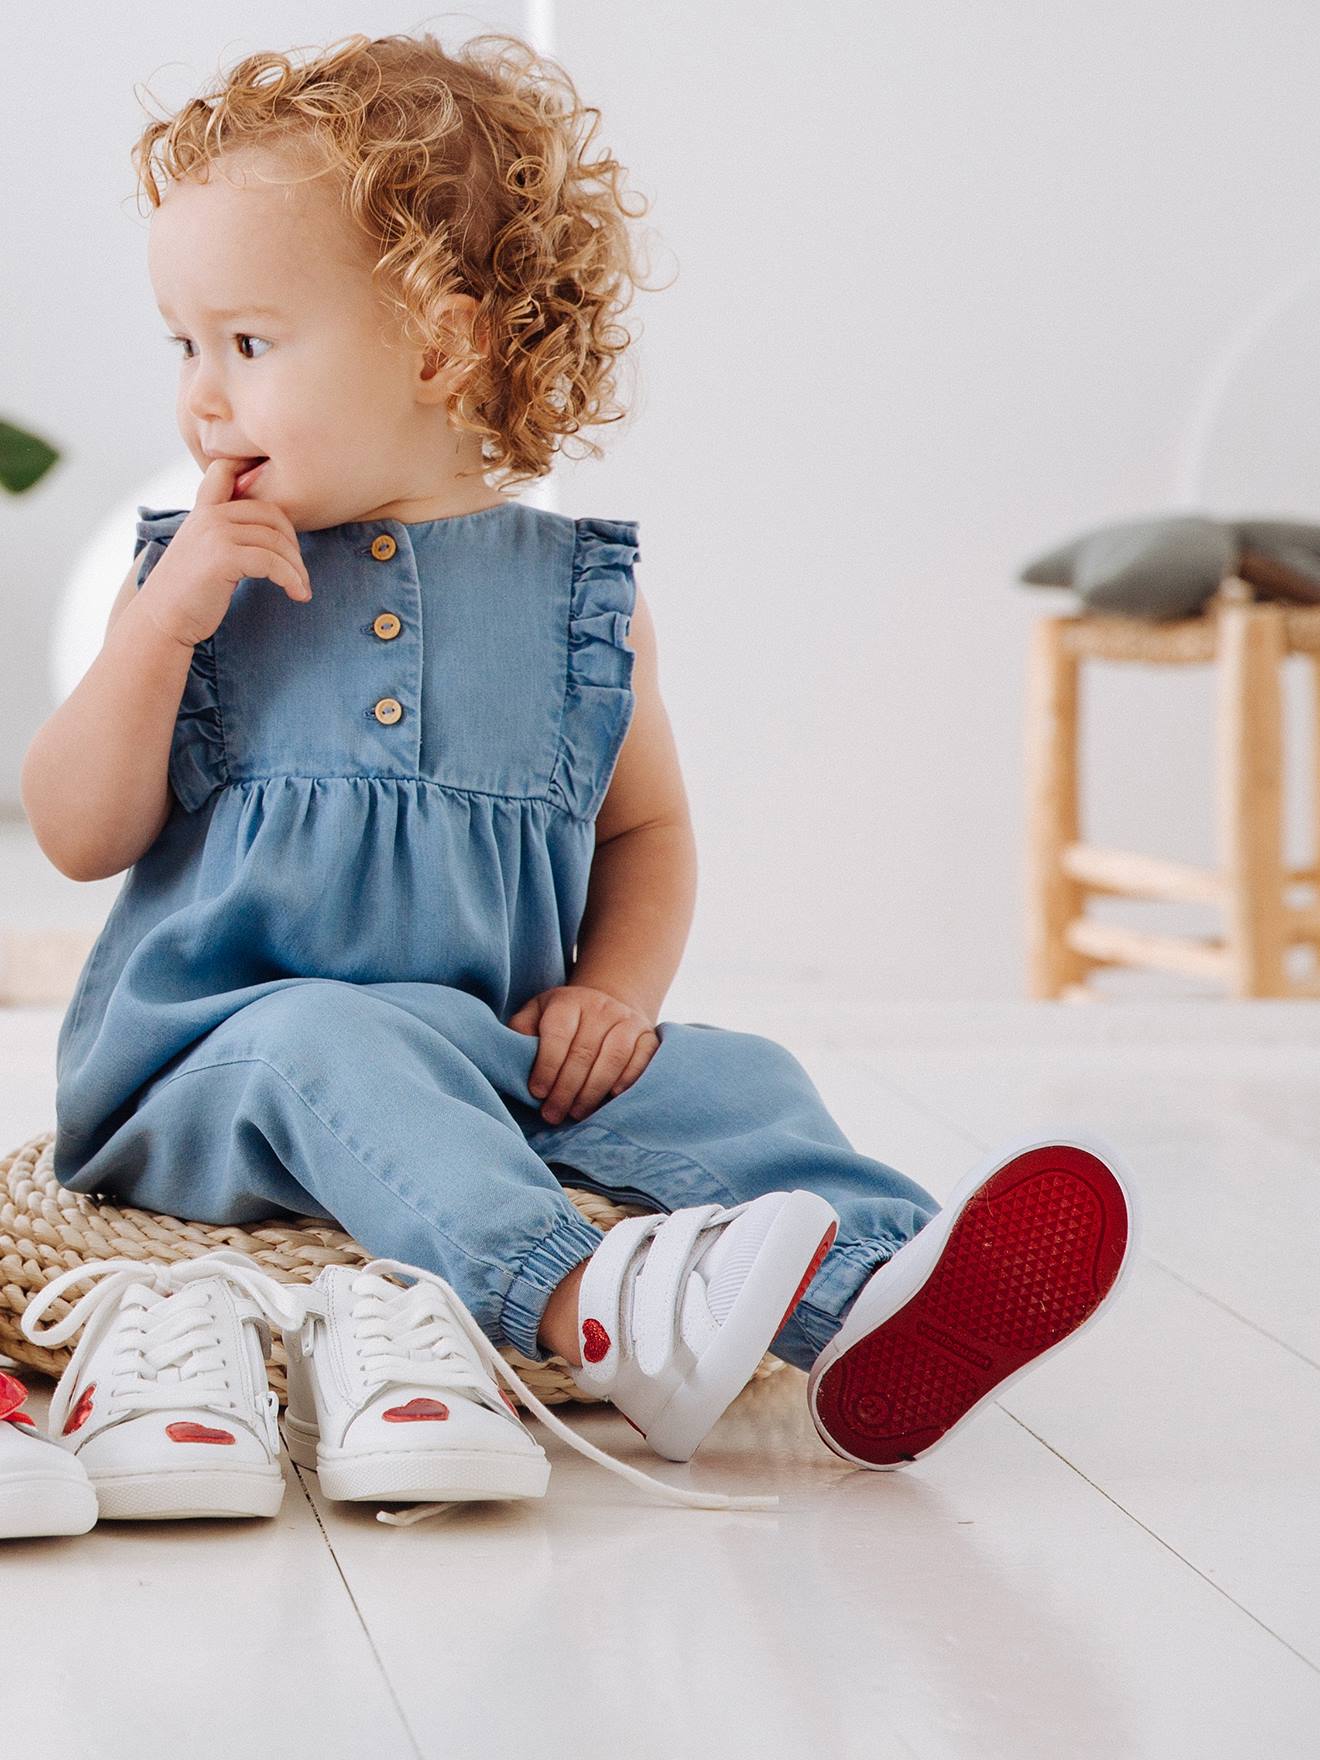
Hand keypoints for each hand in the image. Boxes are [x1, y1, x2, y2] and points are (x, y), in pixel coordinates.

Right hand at [137, 456, 313, 649]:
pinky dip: (291, 579)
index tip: (281, 493)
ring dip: (297, 567)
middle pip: (271, 512)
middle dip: (293, 541)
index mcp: (203, 510)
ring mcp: (215, 533)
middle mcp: (208, 515)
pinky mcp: (223, 558)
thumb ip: (225, 532)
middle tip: (299, 568)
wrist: (162, 620)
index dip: (254, 469)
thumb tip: (268, 532)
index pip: (228, 470)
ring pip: (276, 540)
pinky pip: (272, 562)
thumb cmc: (188, 592)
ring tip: (302, 588)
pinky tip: (297, 594)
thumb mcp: (203, 550)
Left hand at [507, 985, 658, 1124]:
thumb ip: (520, 1034)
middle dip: (566, 1089)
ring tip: (577, 1113)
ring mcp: (627, 1019)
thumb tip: (509, 1060)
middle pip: (584, 1051)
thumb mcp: (535, 1017)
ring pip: (613, 1056)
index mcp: (567, 1001)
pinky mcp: (648, 1035)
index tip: (537, 1093)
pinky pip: (642, 1059)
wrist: (605, 1005)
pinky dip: (628, 1079)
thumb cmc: (561, 1022)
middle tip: (553, 1114)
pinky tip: (612, 1097)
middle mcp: (600, 1006)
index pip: (557, 1034)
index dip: (546, 1066)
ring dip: (594, 1090)